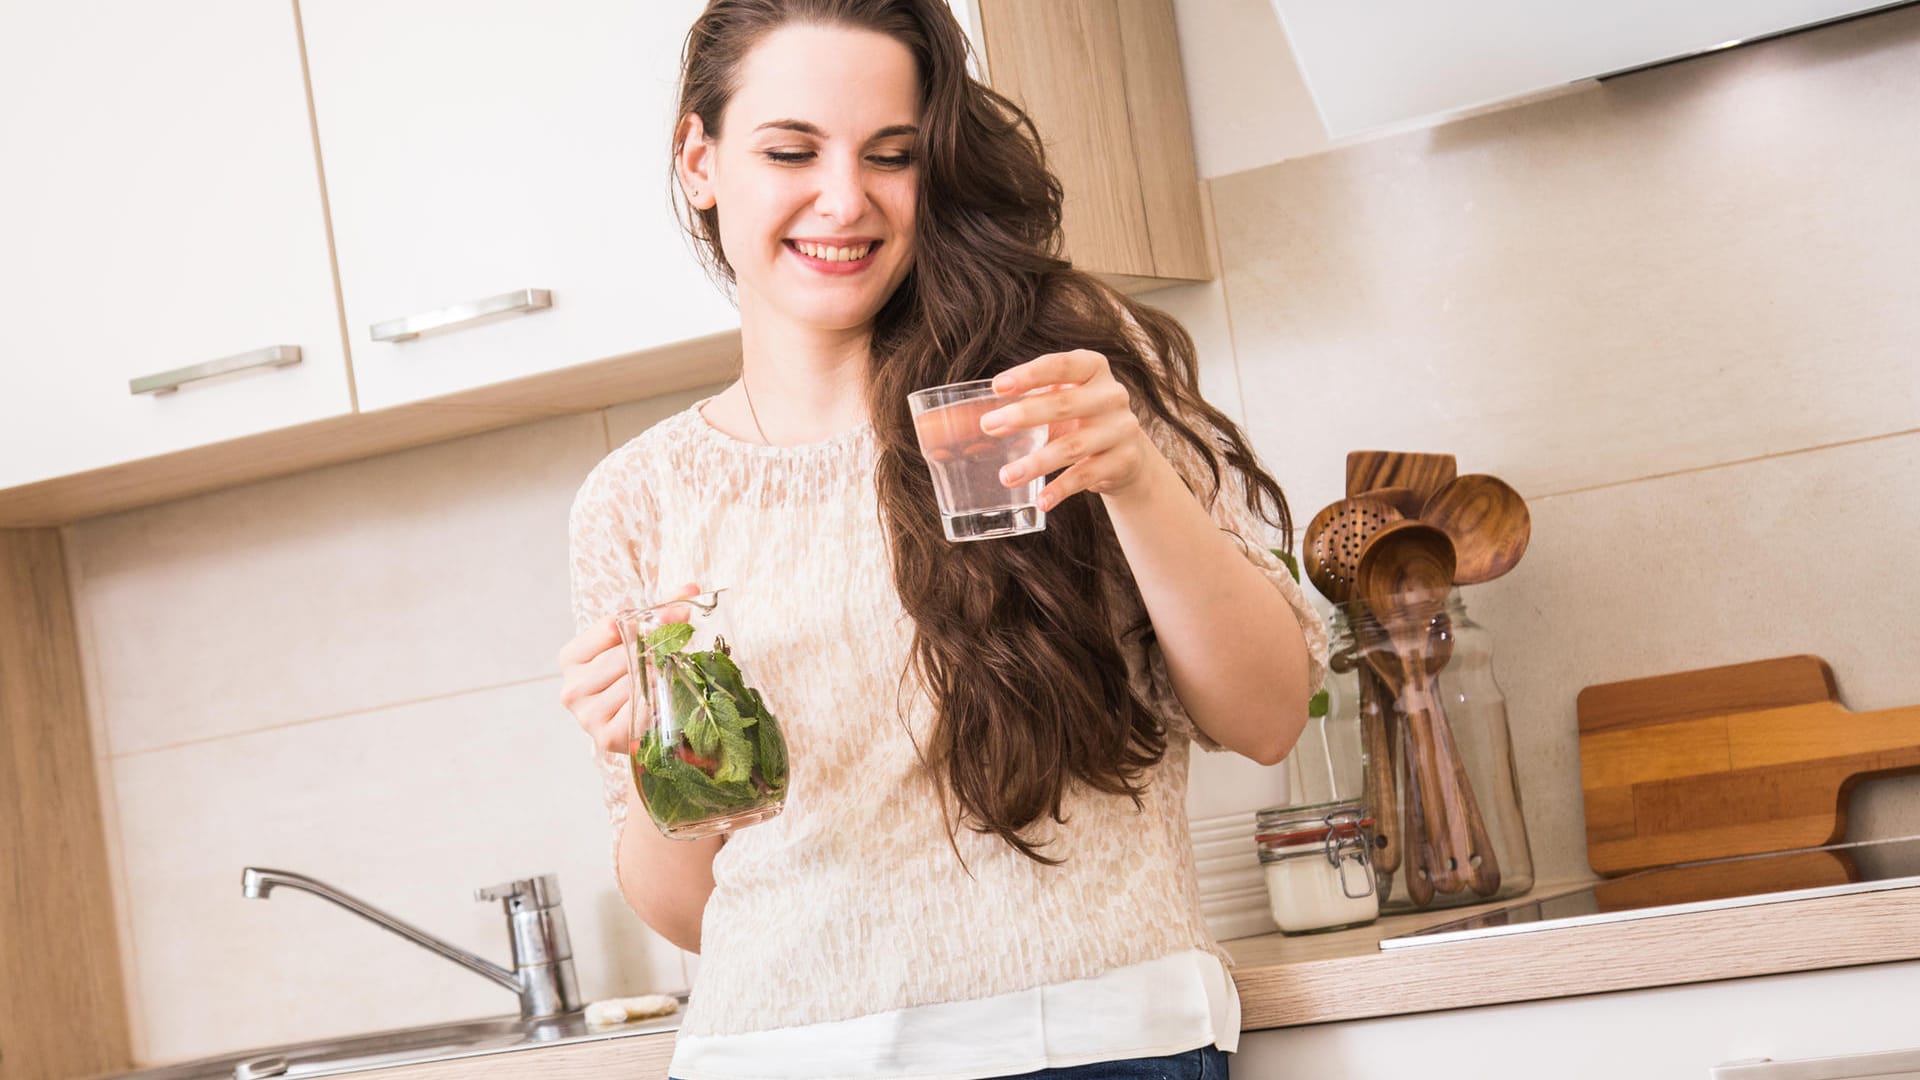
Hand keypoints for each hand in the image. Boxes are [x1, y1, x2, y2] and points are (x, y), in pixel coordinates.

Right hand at [557, 582, 699, 754]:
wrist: (631, 727)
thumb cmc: (632, 676)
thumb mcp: (636, 642)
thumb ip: (658, 614)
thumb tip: (691, 588)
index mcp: (571, 658)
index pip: (610, 627)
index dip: (647, 619)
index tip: (678, 613)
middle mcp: (572, 688)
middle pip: (624, 656)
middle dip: (660, 645)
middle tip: (685, 640)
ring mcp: (587, 715)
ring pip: (635, 682)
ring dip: (661, 674)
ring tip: (675, 671)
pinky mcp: (607, 737)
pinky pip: (641, 709)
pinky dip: (658, 700)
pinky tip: (666, 696)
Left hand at [979, 349, 1154, 509]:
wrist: (1127, 453)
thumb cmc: (1078, 418)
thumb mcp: (1059, 400)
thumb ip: (1023, 400)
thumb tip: (956, 422)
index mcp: (1092, 368)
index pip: (1060, 366)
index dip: (1028, 375)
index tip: (996, 387)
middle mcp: (1111, 395)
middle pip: (1064, 404)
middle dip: (1023, 416)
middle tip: (988, 427)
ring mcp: (1121, 428)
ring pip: (1073, 446)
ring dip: (1036, 462)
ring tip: (1006, 476)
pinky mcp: (1124, 461)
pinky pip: (1086, 476)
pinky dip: (1060, 489)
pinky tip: (1040, 500)